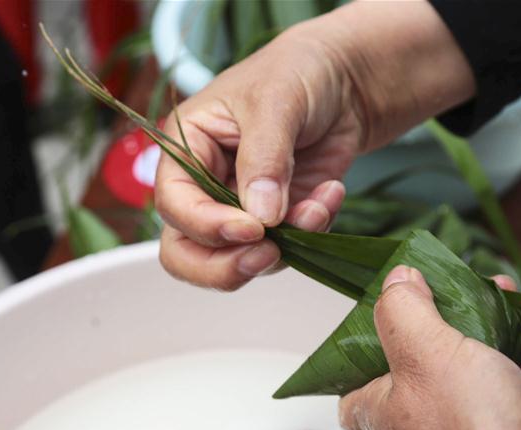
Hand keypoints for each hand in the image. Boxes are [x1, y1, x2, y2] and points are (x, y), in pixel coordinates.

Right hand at [155, 1, 473, 289]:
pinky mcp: (278, 221)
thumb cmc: (298, 73)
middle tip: (268, 254)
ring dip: (285, 246)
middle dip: (226, 265)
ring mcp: (241, 209)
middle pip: (188, 252)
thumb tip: (260, 217)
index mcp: (187, 149)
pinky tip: (331, 193)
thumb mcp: (276, 102)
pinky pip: (287, 249)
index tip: (252, 229)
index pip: (174, 205)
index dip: (206, 226)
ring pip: (239, 260)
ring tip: (320, 205)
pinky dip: (313, 232)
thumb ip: (264, 159)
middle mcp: (204, 186)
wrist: (346, 81)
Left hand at [338, 266, 520, 429]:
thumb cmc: (475, 429)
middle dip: (460, 315)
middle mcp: (435, 425)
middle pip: (436, 361)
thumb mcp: (422, 351)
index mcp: (392, 413)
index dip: (362, 357)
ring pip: (495, 364)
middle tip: (479, 283)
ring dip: (516, 322)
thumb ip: (403, 309)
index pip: (357, 393)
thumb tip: (396, 280)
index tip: (382, 319)